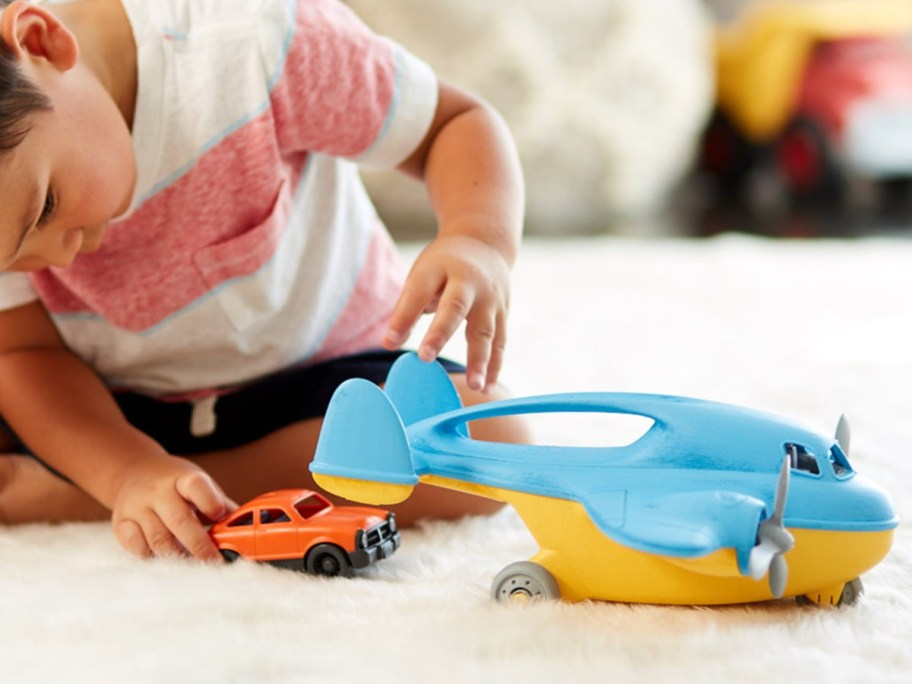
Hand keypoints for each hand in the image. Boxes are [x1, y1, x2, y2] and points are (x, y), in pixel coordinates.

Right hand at [110, 454, 235, 560]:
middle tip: (215, 563)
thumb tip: (246, 528)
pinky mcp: (120, 523)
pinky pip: (137, 548)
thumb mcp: (199, 484)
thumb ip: (220, 504)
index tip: (220, 517)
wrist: (133, 471)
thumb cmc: (176, 483)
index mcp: (182, 478)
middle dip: (200, 546)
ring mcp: (137, 507)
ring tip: (194, 567)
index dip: (210, 502)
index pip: (196, 486)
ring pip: (158, 540)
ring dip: (178, 557)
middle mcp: (158, 491)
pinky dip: (153, 558)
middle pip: (179, 521)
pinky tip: (166, 561)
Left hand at [383, 234, 510, 391]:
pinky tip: (486, 386)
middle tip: (425, 358)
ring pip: (485, 330)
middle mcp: (468, 281)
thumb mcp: (422, 275)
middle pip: (455, 308)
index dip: (404, 316)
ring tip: (474, 386)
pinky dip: (494, 365)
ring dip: (480, 360)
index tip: (389, 342)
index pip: (418, 292)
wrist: (484, 242)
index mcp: (439, 268)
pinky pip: (499, 341)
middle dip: (440, 334)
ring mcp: (490, 297)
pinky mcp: (503, 312)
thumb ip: (408, 307)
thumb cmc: (443, 265)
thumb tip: (390, 344)